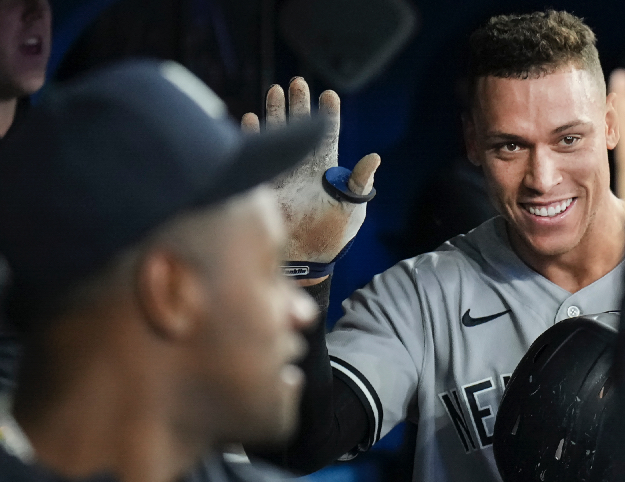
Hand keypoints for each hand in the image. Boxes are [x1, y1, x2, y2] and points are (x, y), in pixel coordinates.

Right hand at [241, 77, 380, 262]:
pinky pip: (257, 155)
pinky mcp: (265, 183)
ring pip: (277, 134)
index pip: (328, 134)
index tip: (329, 95)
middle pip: (300, 126)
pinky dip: (253, 137)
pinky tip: (250, 119)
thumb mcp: (353, 208)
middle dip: (299, 103)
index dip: (328, 114)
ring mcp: (283, 172)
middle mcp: (303, 164)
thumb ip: (360, 183)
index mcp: (326, 167)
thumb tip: (374, 158)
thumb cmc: (335, 233)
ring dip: (275, 112)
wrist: (307, 258)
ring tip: (275, 89)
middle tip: (298, 81)